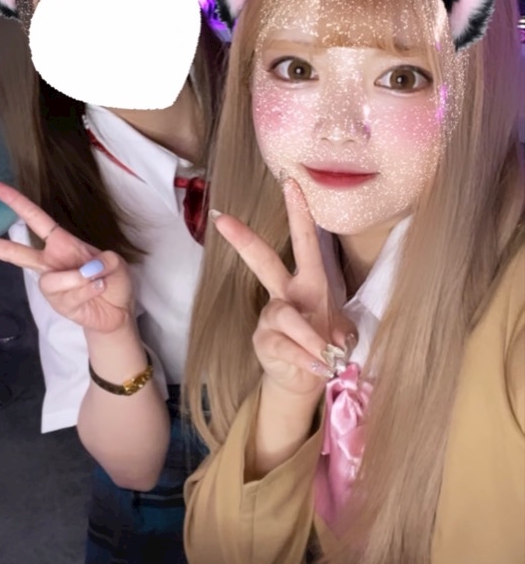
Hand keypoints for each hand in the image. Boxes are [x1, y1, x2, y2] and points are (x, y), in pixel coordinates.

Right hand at [0, 180, 134, 333]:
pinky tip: (97, 292)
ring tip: (98, 281)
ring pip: (53, 280)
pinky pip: (70, 293)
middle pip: (11, 252)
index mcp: (61, 243)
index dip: (15, 201)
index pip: (34, 218)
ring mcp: (50, 285)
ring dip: (82, 279)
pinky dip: (90, 290)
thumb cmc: (112, 281)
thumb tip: (88, 267)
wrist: (118, 314)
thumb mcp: (115, 262)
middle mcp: (49, 263)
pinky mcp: (56, 304)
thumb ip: (103, 261)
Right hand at [211, 178, 356, 398]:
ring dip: (309, 336)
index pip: (305, 243)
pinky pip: (283, 345)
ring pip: (285, 316)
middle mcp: (287, 294)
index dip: (299, 214)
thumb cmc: (323, 345)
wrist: (307, 379)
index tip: (290, 183)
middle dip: (244, 240)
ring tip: (325, 355)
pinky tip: (316, 367)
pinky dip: (303, 357)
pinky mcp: (264, 341)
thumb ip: (339, 334)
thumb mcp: (341, 334)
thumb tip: (331, 344)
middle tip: (223, 220)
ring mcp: (271, 317)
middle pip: (264, 262)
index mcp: (310, 283)